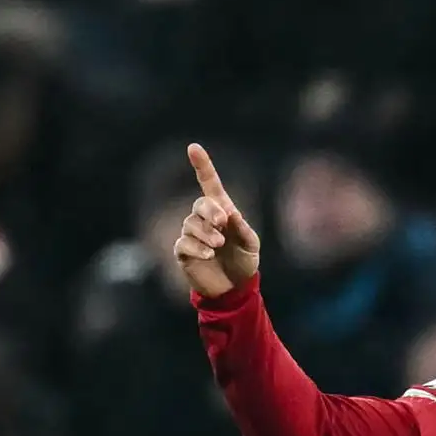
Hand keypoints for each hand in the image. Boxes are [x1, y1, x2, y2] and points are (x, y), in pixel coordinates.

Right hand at [176, 144, 261, 298]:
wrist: (234, 288)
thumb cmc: (244, 261)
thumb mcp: (251, 245)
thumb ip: (243, 229)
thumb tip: (231, 214)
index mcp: (223, 210)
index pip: (209, 183)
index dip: (202, 165)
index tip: (193, 147)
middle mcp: (205, 219)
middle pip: (200, 203)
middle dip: (210, 211)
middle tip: (222, 224)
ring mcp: (192, 234)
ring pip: (191, 224)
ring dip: (206, 233)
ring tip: (218, 246)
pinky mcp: (183, 251)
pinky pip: (183, 243)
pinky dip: (197, 247)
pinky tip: (209, 255)